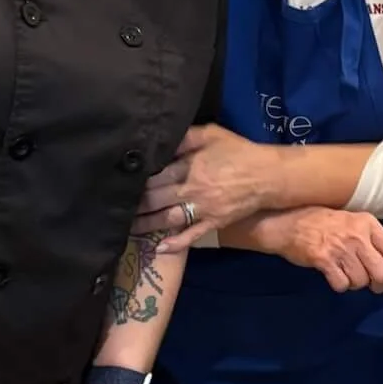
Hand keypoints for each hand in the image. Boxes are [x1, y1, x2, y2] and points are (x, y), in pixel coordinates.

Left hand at [131, 123, 278, 251]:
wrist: (268, 175)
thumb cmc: (238, 152)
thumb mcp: (211, 134)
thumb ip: (185, 136)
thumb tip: (162, 138)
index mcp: (189, 167)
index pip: (155, 176)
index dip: (137, 181)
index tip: (120, 183)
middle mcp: (192, 190)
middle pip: (155, 199)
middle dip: (134, 204)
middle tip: (114, 207)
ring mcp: (202, 209)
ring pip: (167, 219)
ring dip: (146, 224)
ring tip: (127, 228)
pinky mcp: (213, 223)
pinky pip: (192, 235)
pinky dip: (176, 243)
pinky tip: (160, 248)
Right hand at [240, 207, 382, 293]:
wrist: (287, 222)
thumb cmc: (319, 222)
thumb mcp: (350, 222)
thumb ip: (369, 240)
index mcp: (368, 224)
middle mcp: (357, 236)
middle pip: (381, 273)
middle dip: (378, 284)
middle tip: (371, 283)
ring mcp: (340, 248)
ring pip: (361, 281)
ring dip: (355, 283)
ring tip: (344, 271)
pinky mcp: (324, 260)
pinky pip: (342, 284)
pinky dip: (339, 285)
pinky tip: (332, 273)